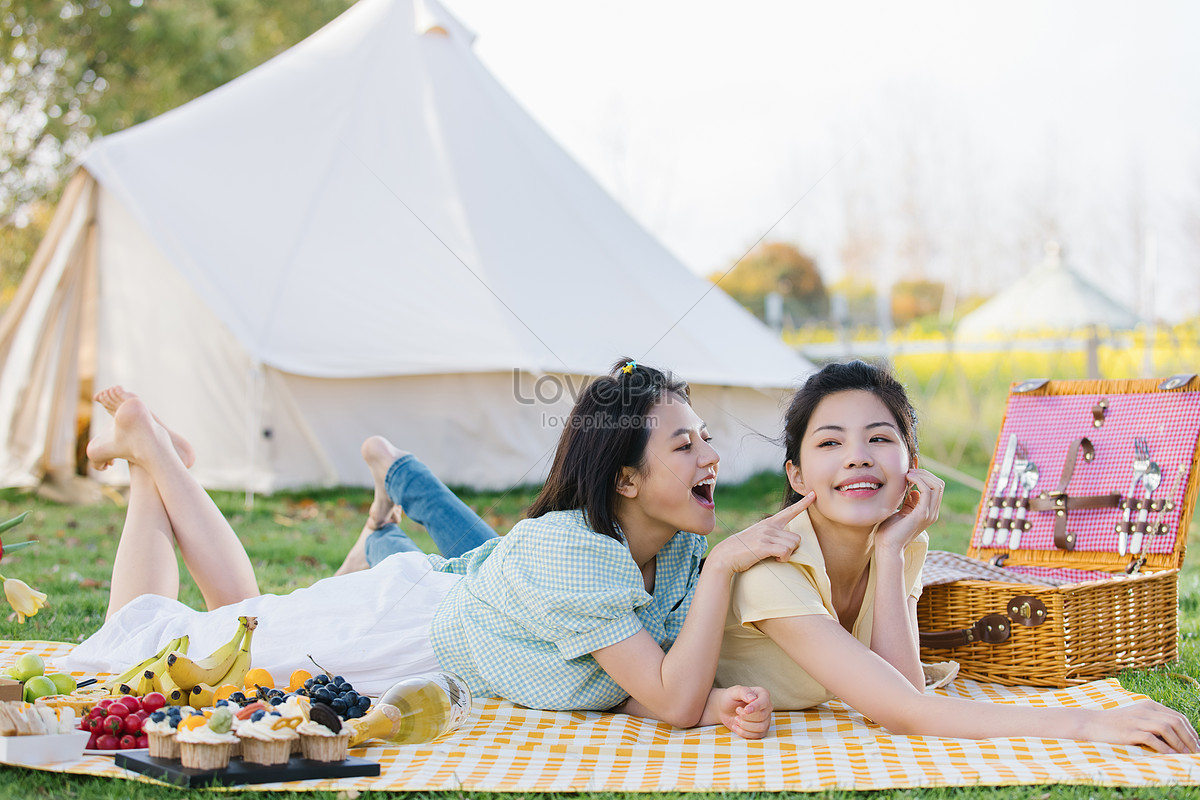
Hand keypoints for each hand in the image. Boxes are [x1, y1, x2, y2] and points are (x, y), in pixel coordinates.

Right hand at [706, 495, 811, 574]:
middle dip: (791, 549)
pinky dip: (783, 558)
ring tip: (774, 556)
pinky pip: (785, 551)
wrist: (725, 555)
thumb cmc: (743, 550)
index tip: (813, 494)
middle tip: (778, 554)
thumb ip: (771, 535)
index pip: (789, 511)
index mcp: (769, 523)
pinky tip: (775, 558)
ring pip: (793, 545)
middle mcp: (769, 527)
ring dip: (787, 555)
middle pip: (797, 538)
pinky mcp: (763, 545)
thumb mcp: (757, 537)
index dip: (803, 503)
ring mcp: (766, 535)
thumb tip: (786, 543)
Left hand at [716, 685, 773, 738]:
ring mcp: (766, 720)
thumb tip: (752, 698)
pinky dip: (744, 733)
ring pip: (761, 727)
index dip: (756, 707)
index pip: (764, 702)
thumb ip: (743, 692)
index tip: (745, 710)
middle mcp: (767, 707)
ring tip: (736, 719)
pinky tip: (736, 727)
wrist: (725, 709)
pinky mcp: (761, 730)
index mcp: (763, 694)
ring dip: (745, 725)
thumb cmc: (731, 698)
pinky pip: (757, 736)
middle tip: (737, 710)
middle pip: (762, 716)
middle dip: (746, 716)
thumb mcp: (734, 691)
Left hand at [874, 468, 942, 553]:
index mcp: (929, 511)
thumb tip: (914, 491)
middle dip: (924, 473)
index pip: (936, 487)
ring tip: (908, 474)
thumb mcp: (902, 511)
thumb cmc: (890, 531)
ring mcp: (929, 514)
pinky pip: (927, 491)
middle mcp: (932, 512)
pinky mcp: (922, 515)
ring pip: (936, 485)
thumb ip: (910, 502)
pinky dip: (919, 481)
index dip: (925, 475)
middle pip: (939, 484)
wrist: (888, 547)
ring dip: (922, 475)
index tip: (909, 472)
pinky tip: (907, 478)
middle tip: (908, 471)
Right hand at [1082, 700, 1199, 753]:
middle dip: (1190, 739)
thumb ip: (1155, 723)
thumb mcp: (1137, 718)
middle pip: (1176, 722)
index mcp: (1149, 705)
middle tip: (1196, 753)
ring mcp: (1136, 720)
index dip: (1191, 732)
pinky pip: (1152, 739)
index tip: (1196, 746)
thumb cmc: (1116, 724)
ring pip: (1167, 729)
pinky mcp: (1129, 731)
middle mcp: (1144, 710)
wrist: (1091, 724)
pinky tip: (1170, 756)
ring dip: (1180, 744)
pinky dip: (1164, 748)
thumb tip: (1178, 738)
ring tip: (1186, 756)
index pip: (1178, 717)